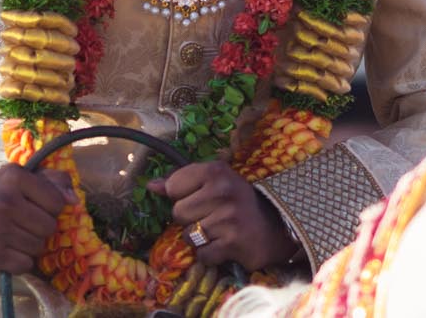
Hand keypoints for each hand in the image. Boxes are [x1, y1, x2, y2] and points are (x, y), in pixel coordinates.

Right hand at [0, 168, 75, 276]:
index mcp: (13, 176)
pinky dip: (20, 261)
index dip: (50, 207)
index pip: (57, 201)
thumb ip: (54, 182)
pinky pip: (26, 264)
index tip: (34, 205)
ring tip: (13, 236)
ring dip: (30, 245)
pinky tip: (7, 250)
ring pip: (39, 247)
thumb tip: (74, 200)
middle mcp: (3, 200)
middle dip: (40, 228)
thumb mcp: (23, 180)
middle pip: (49, 226)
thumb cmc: (0, 199)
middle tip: (22, 223)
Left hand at [150, 162, 299, 271]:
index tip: (200, 197)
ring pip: (187, 235)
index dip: (181, 196)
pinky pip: (202, 254)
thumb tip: (151, 186)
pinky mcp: (233, 242)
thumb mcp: (213, 182)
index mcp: (216, 170)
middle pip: (178, 212)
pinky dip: (210, 254)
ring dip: (199, 238)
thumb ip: (181, 181)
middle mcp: (223, 190)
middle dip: (190, 219)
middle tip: (211, 216)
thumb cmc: (236, 201)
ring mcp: (229, 217)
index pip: (173, 186)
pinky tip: (224, 245)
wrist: (274, 227)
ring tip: (218, 230)